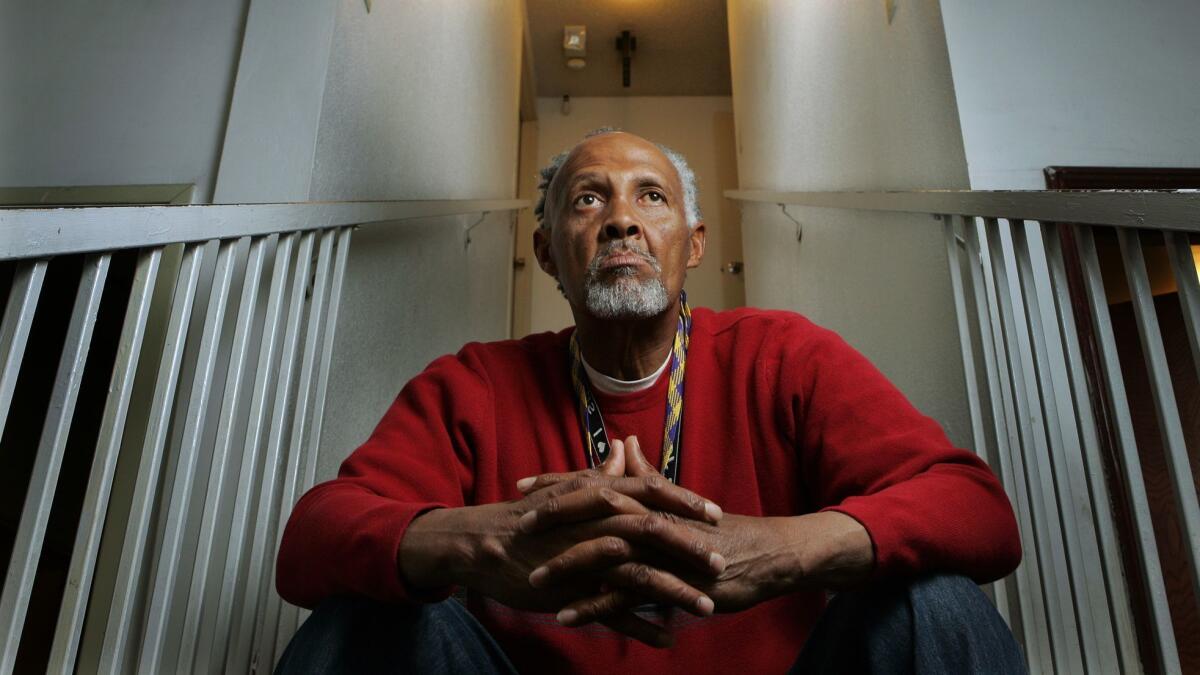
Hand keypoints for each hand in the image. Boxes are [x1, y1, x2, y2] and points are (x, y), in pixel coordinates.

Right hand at [399, 444, 724, 645]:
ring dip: (675, 591)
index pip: (651, 491)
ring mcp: (584, 555)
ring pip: (639, 571)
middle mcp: (595, 521)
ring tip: (706, 606)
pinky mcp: (572, 586)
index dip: (685, 501)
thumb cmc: (528, 518)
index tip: (716, 512)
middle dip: (691, 547)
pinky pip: (612, 608)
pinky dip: (639, 625)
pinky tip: (666, 639)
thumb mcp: (568, 491)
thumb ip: (601, 474)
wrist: (484, 543)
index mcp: (598, 494)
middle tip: (721, 563)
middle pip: (653, 530)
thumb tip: (623, 452)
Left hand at [521, 438, 874, 628]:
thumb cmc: (720, 531)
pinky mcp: (672, 579)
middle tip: (514, 522)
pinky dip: (595, 604)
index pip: (594, 483)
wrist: (769, 554)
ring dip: (566, 565)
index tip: (521, 485)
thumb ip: (647, 475)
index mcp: (650, 496)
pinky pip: (626, 593)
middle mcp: (651, 515)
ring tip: (533, 578)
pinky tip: (567, 615)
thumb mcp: (679, 501)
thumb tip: (624, 446)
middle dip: (551, 515)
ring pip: (605, 552)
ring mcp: (661, 548)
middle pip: (592, 509)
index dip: (555, 483)